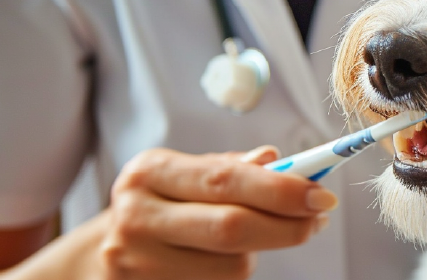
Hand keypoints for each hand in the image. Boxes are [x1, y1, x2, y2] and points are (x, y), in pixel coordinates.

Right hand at [96, 146, 336, 279]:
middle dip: (288, 226)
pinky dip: (234, 274)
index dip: (281, 190)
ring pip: (231, 267)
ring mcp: (134, 263)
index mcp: (150, 172)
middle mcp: (136, 216)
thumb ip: (232, 170)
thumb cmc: (164, 206)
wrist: (103, 256)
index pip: (226, 181)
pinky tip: (223, 260)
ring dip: (257, 254)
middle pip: (232, 228)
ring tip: (251, 238)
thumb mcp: (187, 177)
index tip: (322, 196)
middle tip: (319, 220)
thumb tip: (274, 159)